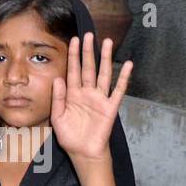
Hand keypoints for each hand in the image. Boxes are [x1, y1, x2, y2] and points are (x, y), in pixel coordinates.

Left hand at [52, 33, 131, 164]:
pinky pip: (118, 89)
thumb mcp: (58, 118)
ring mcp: (99, 98)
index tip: (74, 40)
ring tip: (107, 42)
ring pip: (103, 74)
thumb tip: (58, 78)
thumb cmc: (69, 136)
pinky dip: (123, 77)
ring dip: (105, 58)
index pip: (72, 71)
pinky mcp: (110, 106)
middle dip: (88, 51)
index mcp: (72, 94)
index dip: (73, 56)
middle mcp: (86, 93)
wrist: (83, 152)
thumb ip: (58, 98)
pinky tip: (127, 64)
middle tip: (89, 34)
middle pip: (88, 68)